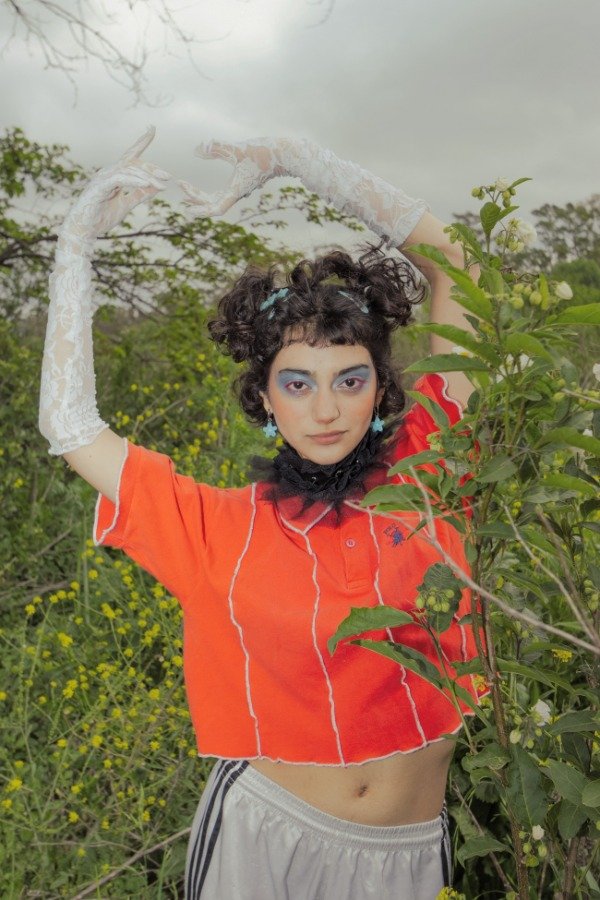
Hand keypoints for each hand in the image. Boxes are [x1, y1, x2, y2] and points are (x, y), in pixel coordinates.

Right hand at [60, 126, 171, 249]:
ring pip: (129, 170)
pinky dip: (135, 181)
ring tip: (161, 185)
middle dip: (152, 169)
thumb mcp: (127, 204)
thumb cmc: (102, 217)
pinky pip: (120, 179)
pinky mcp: (100, 187)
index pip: (130, 156)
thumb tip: (156, 186)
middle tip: (168, 177)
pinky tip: (147, 184)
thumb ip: (140, 195)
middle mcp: (108, 172)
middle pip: (133, 163)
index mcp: (114, 175)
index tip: (152, 129)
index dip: (141, 142)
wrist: (85, 230)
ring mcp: (103, 178)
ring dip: (147, 178)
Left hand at [178, 137, 305, 215]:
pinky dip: (211, 193)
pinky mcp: (242, 184)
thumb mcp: (237, 149)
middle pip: (213, 204)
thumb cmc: (263, 152)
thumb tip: (195, 150)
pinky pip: (223, 193)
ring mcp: (240, 189)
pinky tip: (202, 187)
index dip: (201, 210)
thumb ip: (216, 148)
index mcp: (236, 190)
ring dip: (202, 196)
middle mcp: (237, 193)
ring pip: (218, 199)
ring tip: (186, 188)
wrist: (284, 154)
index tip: (187, 207)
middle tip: (181, 186)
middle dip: (196, 198)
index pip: (216, 208)